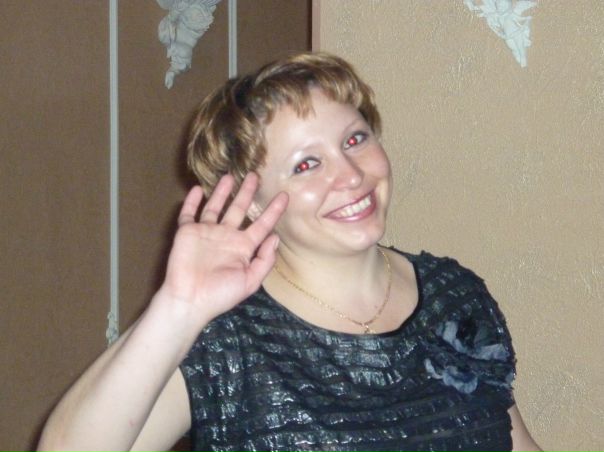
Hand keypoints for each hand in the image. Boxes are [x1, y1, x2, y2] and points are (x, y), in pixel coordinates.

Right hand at [157, 173, 287, 324]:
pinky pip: (189, 213)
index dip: (273, 211)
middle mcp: (226, 236)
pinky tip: (196, 188)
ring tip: (230, 176)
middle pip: (239, 209)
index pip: (262, 225)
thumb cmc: (220, 295)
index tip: (285, 196)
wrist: (189, 300)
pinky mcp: (187, 232)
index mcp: (243, 247)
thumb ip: (264, 260)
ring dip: (221, 191)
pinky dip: (192, 202)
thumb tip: (275, 238)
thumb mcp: (250, 281)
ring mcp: (206, 233)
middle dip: (247, 192)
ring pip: (215, 206)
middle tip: (255, 175)